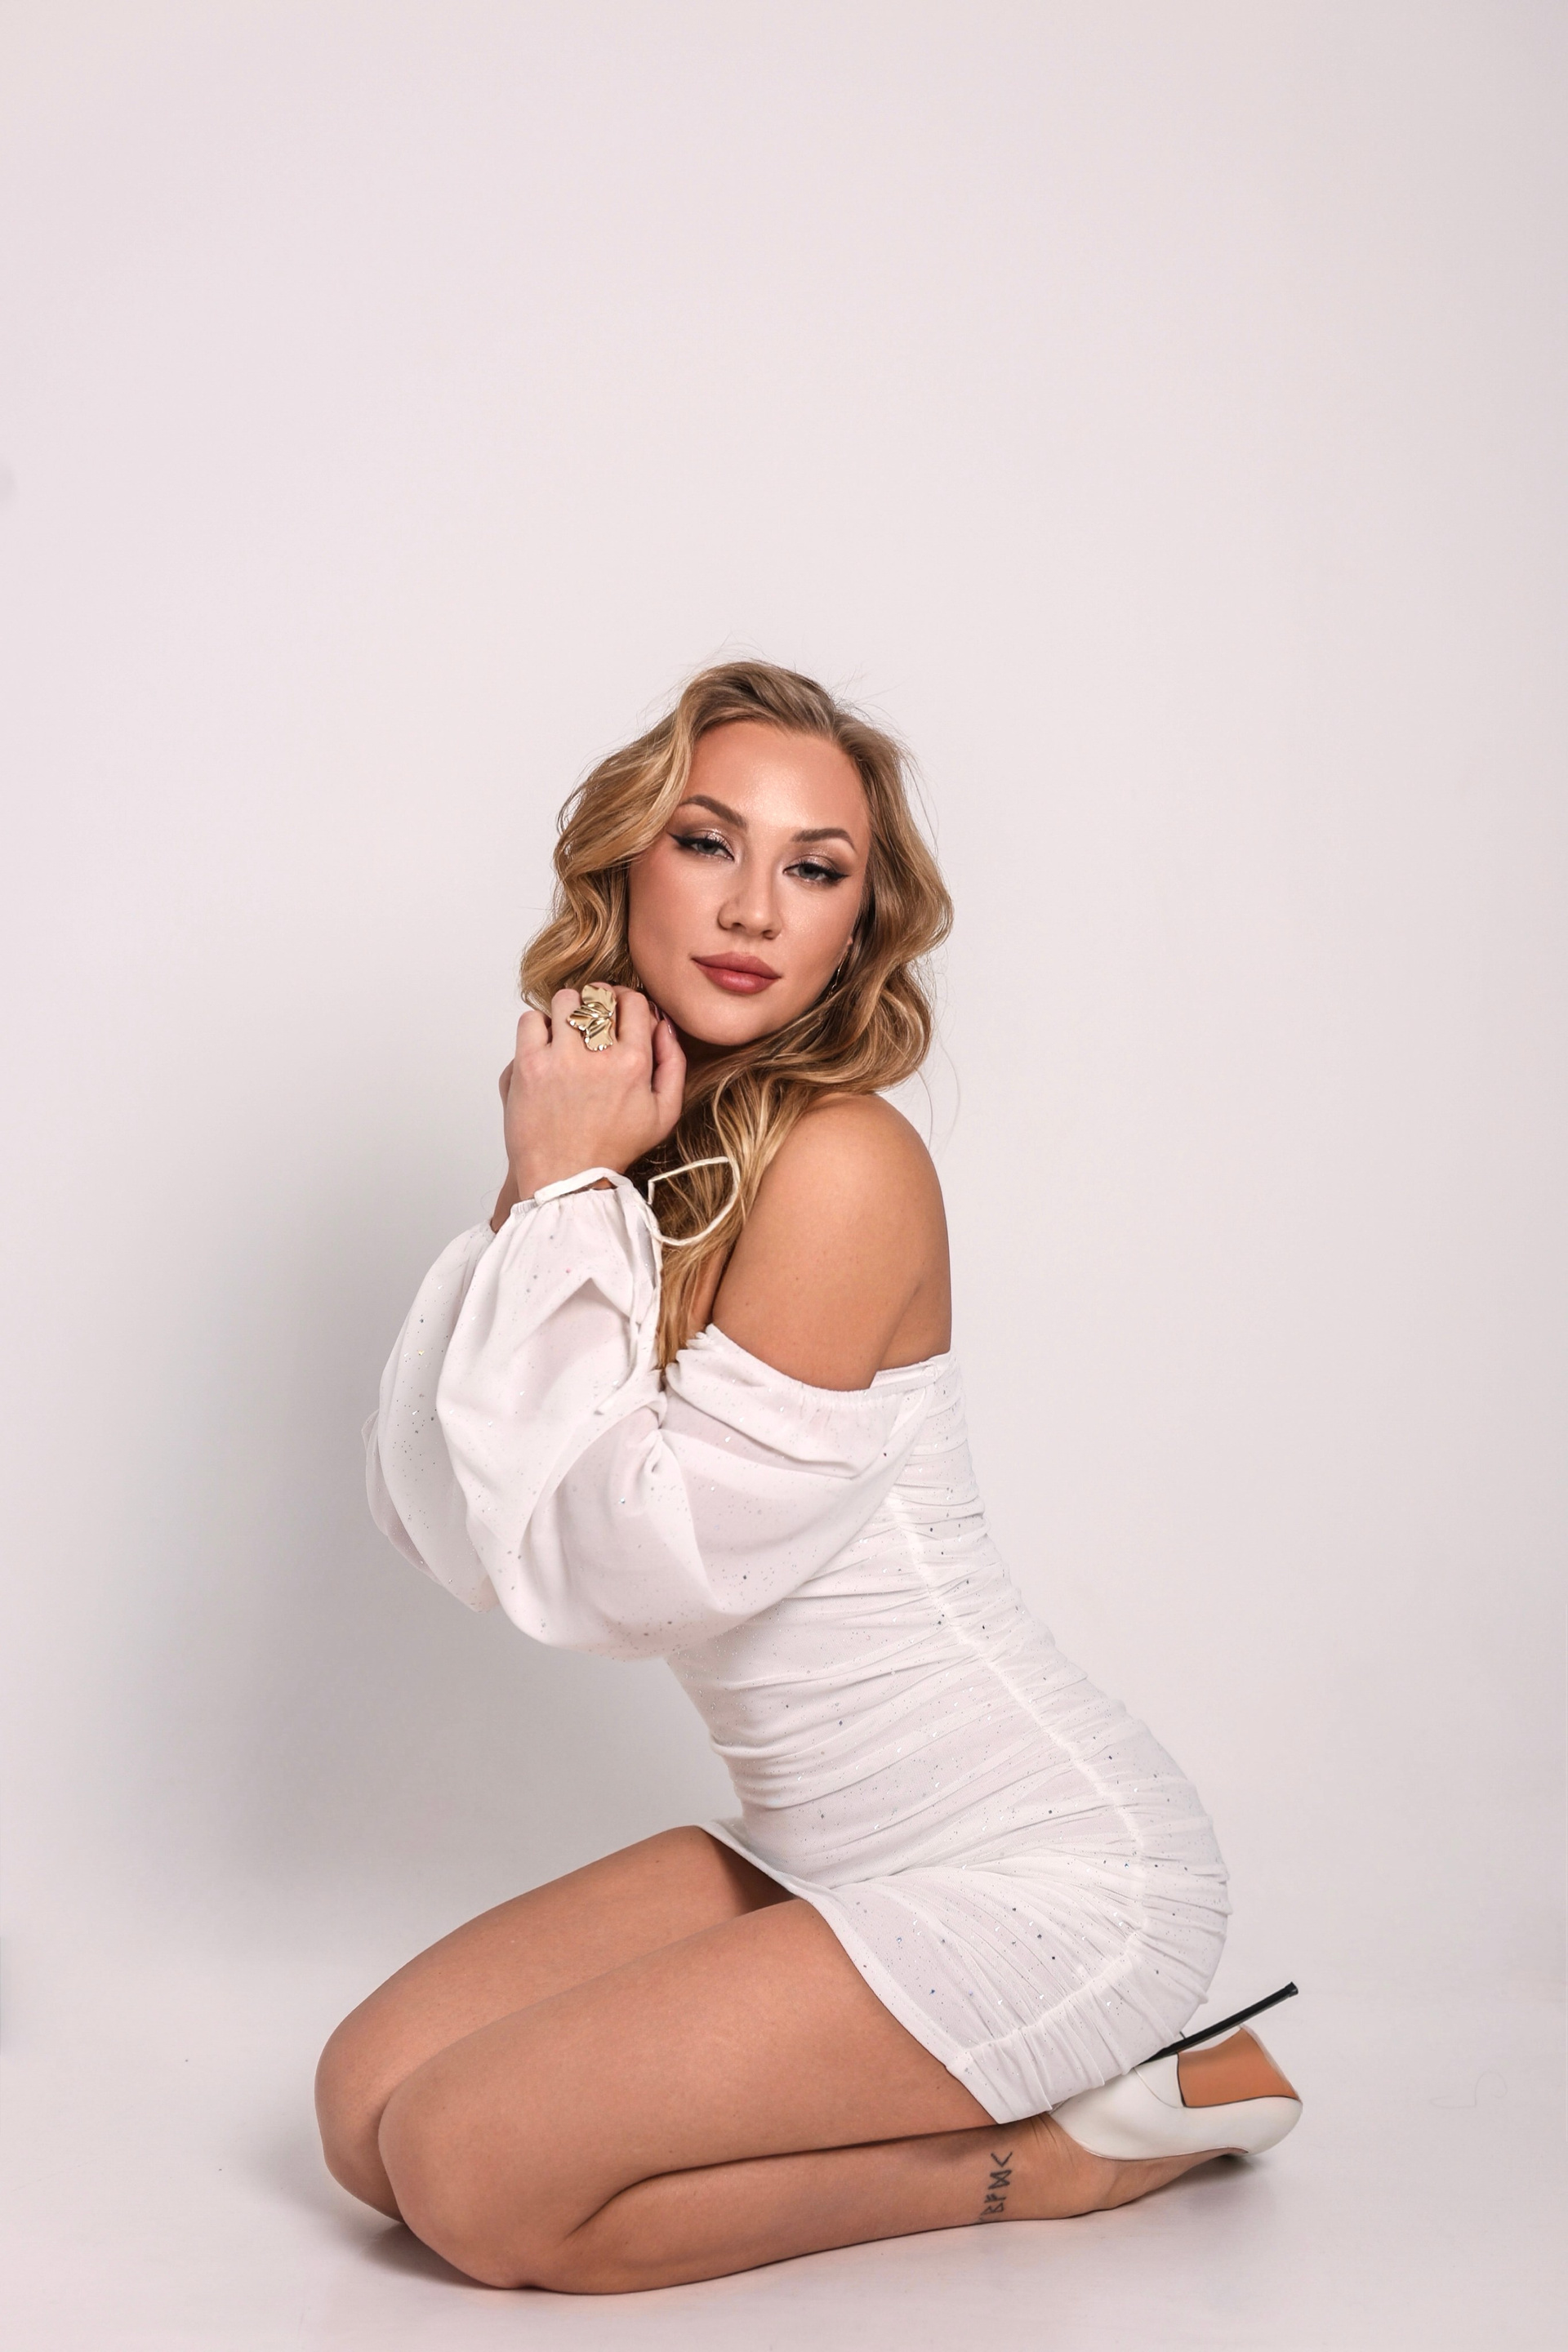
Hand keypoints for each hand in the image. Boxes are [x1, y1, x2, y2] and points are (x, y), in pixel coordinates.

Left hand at [494, 988, 685, 1216]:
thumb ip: (673, 1065)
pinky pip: (531, 1020)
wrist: (566, 1180)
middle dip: (599, 1000)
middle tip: (594, 1015)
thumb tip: (664, 1025)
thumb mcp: (664, 1115)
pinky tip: (545, 1045)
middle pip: (600, 995)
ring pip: (564, 1001)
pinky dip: (537, 1027)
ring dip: (568, 1010)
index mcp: (634, 1064)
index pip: (635, 1003)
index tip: (620, 1008)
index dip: (628, 1000)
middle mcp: (598, 1057)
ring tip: (568, 1029)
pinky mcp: (528, 1066)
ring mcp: (560, 1059)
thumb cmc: (612, 1150)